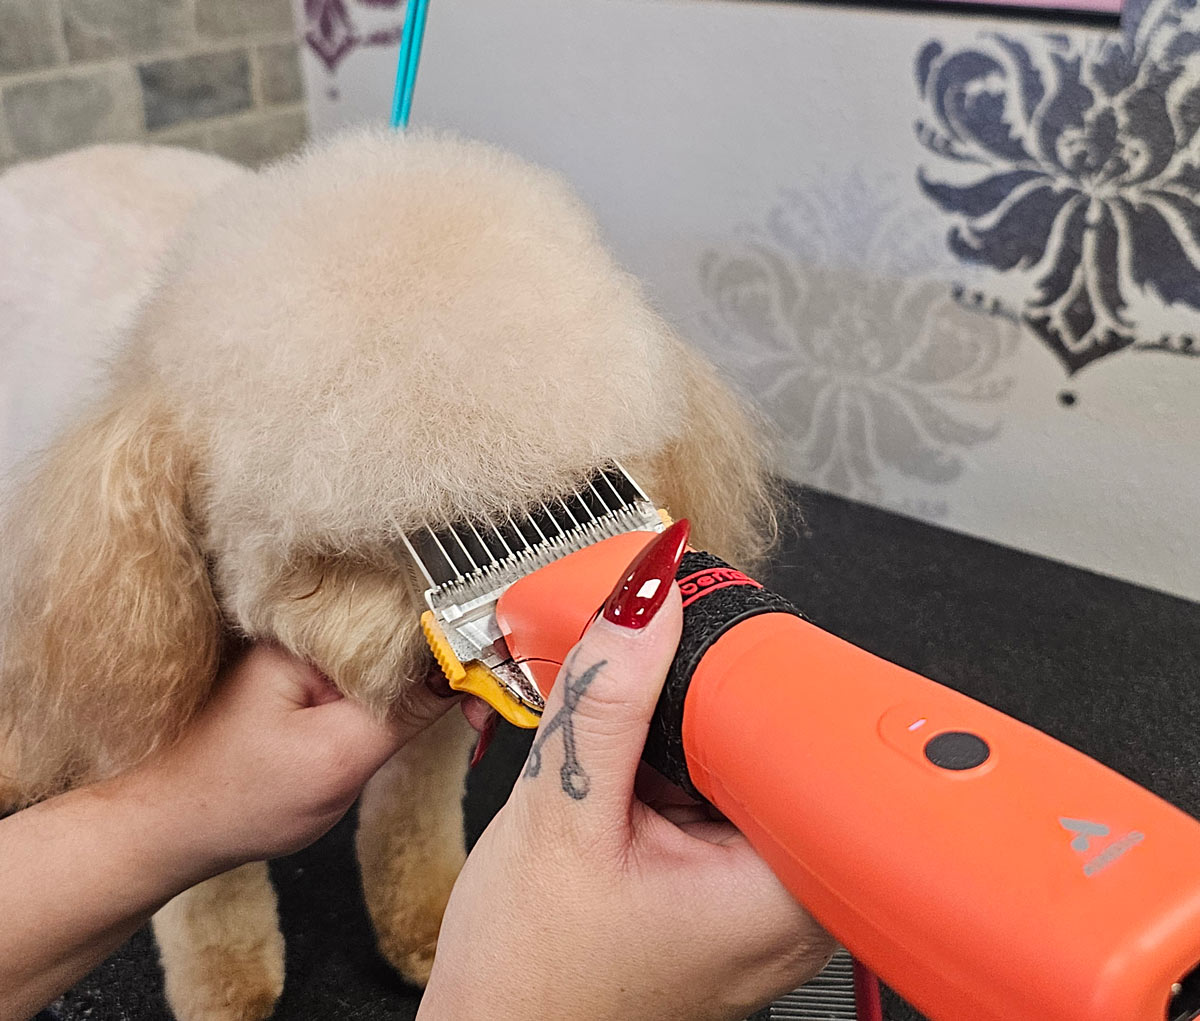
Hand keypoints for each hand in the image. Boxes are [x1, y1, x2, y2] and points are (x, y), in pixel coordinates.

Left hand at [124, 643, 458, 875]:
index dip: (460, 641)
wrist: (171, 826)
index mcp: (306, 634)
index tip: (495, 678)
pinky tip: (437, 704)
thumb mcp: (336, 759)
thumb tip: (466, 670)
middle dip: (456, 658)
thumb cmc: (238, 797)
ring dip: (436, 674)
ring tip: (472, 706)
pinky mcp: (311, 674)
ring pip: (395, 647)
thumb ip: (403, 711)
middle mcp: (307, 629)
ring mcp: (309, 650)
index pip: (406, 613)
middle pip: (406, 625)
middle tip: (487, 705)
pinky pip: (377, 666)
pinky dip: (410, 687)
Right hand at [418, 530, 832, 1020]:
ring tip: (631, 740)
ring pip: (745, 770)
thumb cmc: (528, 979)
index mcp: (782, 897)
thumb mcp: (559, 814)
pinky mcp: (722, 894)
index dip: (766, 678)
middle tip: (652, 675)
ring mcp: (758, 903)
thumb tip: (648, 595)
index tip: (712, 638)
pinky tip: (631, 773)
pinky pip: (718, 801)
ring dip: (689, 733)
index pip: (819, 746)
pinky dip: (675, 768)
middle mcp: (791, 906)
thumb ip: (608, 696)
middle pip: (782, 751)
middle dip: (712, 701)